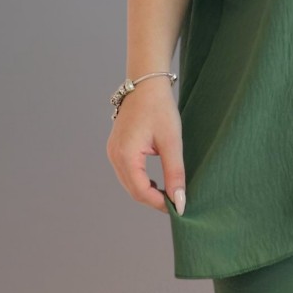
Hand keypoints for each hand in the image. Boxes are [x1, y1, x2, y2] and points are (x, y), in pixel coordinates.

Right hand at [106, 76, 185, 215]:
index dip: (159, 203)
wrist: (145, 85)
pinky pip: (127, 174)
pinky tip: (157, 182)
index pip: (140, 191)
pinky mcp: (116, 149)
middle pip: (133, 190)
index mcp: (125, 154)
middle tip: (176, 203)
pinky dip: (141, 182)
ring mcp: (112, 152)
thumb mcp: (171, 142)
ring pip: (129, 184)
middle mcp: (114, 155)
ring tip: (168, 193)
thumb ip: (175, 173)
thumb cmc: (159, 109)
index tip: (178, 208)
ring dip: (147, 192)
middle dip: (154, 200)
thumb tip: (179, 202)